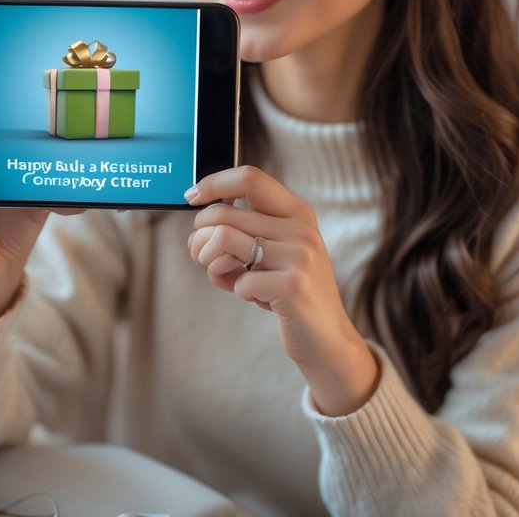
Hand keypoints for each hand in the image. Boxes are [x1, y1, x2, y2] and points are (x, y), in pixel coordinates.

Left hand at [185, 165, 378, 414]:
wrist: (327, 340)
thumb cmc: (289, 292)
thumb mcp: (276, 251)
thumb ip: (247, 228)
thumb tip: (199, 213)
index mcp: (297, 212)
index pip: (249, 178)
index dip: (213, 183)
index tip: (190, 198)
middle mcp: (301, 228)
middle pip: (224, 214)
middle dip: (199, 237)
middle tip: (199, 256)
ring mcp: (300, 256)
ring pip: (223, 240)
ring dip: (210, 263)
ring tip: (223, 276)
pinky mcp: (293, 285)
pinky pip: (238, 280)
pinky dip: (236, 290)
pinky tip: (254, 297)